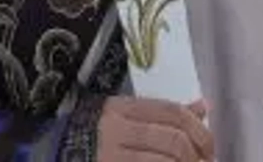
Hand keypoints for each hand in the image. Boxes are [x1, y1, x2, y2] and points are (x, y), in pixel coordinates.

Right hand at [96, 96, 215, 160]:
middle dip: (198, 155)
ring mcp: (110, 156)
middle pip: (173, 139)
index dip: (199, 130)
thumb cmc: (92, 138)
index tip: (209, 147)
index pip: (171, 112)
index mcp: (120, 109)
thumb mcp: (122, 118)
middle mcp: (114, 130)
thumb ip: (160, 115)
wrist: (53, 155)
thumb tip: (203, 107)